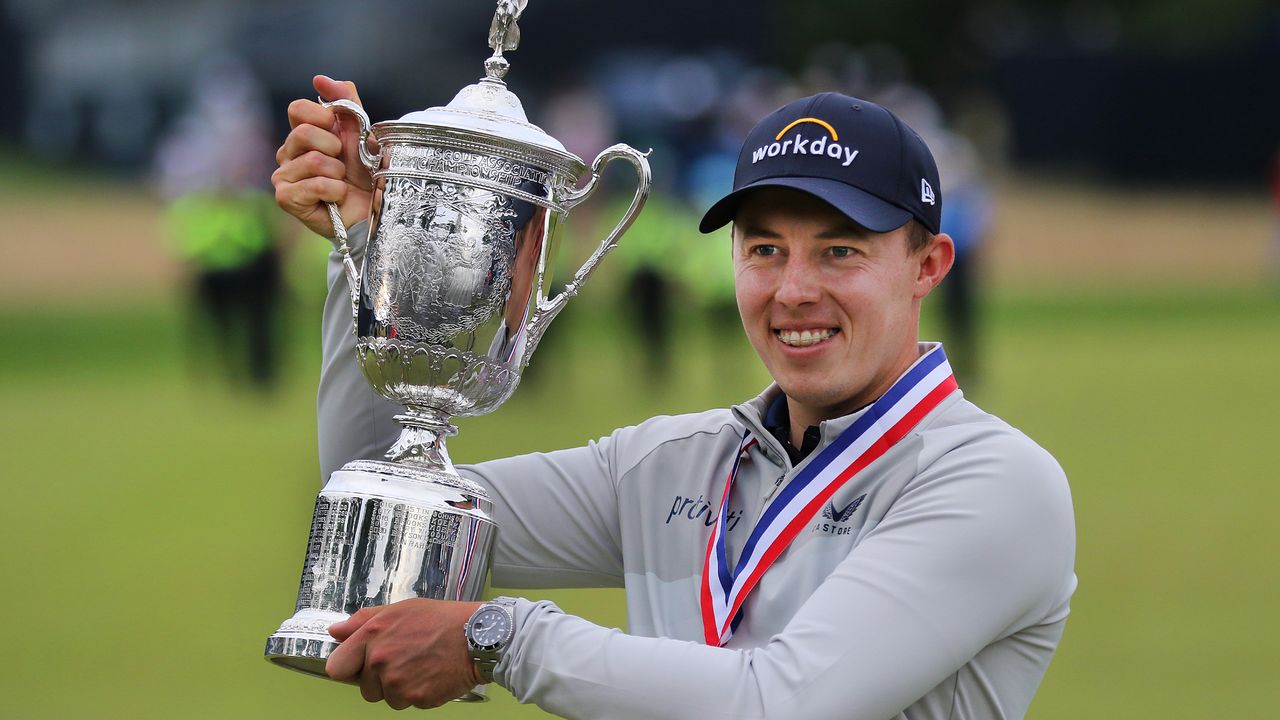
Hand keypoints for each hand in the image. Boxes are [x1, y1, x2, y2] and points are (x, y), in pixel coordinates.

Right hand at [272, 75, 374, 236]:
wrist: (373, 209)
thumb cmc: (366, 173)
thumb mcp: (361, 132)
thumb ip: (345, 102)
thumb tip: (319, 79)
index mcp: (303, 133)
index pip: (297, 108)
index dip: (323, 117)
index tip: (340, 134)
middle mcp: (288, 152)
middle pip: (303, 133)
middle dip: (334, 148)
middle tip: (343, 164)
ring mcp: (283, 176)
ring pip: (311, 160)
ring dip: (338, 173)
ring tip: (341, 183)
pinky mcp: (286, 198)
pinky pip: (313, 184)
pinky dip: (334, 191)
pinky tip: (336, 198)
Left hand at [326, 599, 485, 709]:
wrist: (477, 636)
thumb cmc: (442, 620)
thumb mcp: (400, 609)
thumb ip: (363, 621)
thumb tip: (336, 631)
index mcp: (372, 635)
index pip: (337, 667)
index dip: (348, 668)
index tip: (359, 666)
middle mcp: (380, 661)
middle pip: (365, 688)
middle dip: (379, 680)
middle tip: (404, 661)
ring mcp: (397, 683)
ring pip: (387, 698)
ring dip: (399, 689)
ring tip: (420, 666)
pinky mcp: (416, 698)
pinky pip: (408, 703)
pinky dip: (418, 693)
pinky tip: (431, 674)